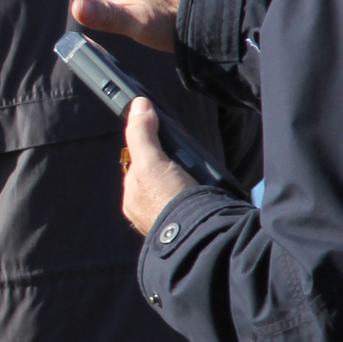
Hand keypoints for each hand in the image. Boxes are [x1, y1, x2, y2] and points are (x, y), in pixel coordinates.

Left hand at [121, 98, 191, 234]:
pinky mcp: (188, 226)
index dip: (156, 149)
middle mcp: (146, 211)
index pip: (142, 163)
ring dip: (190, 179)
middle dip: (175, 165)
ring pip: (178, 188)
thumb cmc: (169, 200)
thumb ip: (143, 134)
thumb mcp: (151, 162)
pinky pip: (193, 202)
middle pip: (161, 175)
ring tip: (202, 176)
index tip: (173, 144)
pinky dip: (201, 194)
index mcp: (133, 198)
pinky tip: (209, 190)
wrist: (199, 236)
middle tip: (191, 162)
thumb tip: (138, 105)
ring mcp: (167, 219)